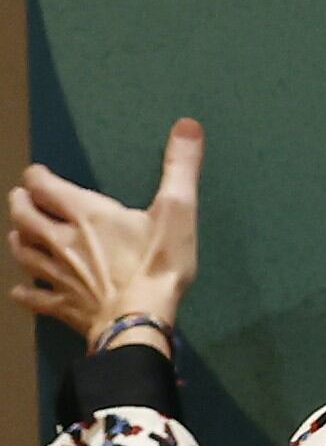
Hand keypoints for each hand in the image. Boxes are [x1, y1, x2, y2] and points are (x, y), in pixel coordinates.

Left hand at [11, 117, 203, 343]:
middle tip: (21, 197)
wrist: (139, 320)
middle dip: (21, 204)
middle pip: (25, 217)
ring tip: (18, 233)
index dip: (38, 177)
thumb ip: (180, 168)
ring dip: (18, 240)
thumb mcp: (177, 211)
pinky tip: (20, 290)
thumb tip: (188, 125)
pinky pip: (36, 297)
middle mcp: (61, 240)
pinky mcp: (63, 306)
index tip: (37, 173)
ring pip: (24, 252)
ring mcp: (58, 275)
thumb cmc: (157, 264)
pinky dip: (26, 292)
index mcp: (85, 214)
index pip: (45, 186)